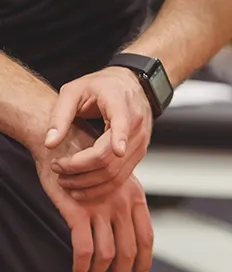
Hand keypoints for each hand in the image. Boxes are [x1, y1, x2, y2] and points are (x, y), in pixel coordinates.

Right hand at [34, 125, 153, 271]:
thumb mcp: (115, 181)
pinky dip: (82, 265)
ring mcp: (101, 206)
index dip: (145, 259)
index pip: (147, 234)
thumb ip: (123, 204)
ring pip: (108, 254)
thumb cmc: (88, 165)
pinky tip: (78, 271)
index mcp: (134, 195)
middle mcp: (122, 202)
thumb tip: (125, 232)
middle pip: (130, 249)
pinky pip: (84, 248)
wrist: (65, 141)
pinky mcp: (79, 210)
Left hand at [44, 66, 152, 200]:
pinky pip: (121, 177)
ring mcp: (140, 140)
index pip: (122, 124)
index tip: (118, 151)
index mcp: (120, 103)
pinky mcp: (139, 153)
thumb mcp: (74, 91)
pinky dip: (100, 187)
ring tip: (65, 180)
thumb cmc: (102, 86)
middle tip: (57, 168)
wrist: (128, 84)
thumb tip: (50, 142)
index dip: (119, 139)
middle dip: (80, 170)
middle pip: (110, 157)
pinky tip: (82, 185)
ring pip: (116, 173)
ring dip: (88, 183)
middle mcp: (136, 124)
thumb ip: (60, 116)